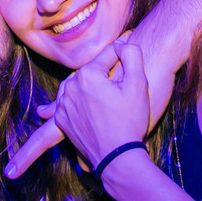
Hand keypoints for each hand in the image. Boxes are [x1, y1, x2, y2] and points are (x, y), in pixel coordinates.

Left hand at [49, 42, 150, 168]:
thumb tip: (122, 42)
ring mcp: (63, 105)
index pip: (107, 56)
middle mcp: (70, 87)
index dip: (122, 54)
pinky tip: (80, 101)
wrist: (118, 158)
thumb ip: (131, 54)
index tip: (130, 47)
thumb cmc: (130, 121)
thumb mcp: (139, 83)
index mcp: (87, 75)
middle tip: (120, 72)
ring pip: (77, 85)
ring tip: (101, 84)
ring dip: (88, 84)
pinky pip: (68, 103)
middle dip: (104, 71)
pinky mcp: (62, 121)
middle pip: (91, 71)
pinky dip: (75, 100)